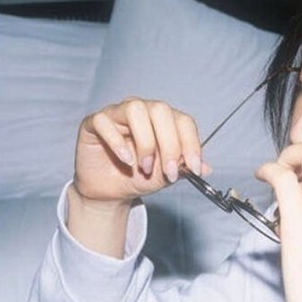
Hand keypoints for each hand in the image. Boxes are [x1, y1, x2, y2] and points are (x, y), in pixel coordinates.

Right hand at [73, 98, 207, 207]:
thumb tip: (205, 167)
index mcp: (164, 120)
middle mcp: (143, 110)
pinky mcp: (95, 122)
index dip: (191, 143)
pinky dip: (117, 142)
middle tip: (169, 171)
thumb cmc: (137, 177)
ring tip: (144, 166)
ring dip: (145, 141)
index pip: (183, 120)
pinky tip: (126, 160)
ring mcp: (118, 113)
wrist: (109, 192)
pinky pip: (105, 122)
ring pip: (136, 109)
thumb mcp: (164, 176)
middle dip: (169, 144)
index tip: (194, 168)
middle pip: (161, 110)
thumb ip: (183, 168)